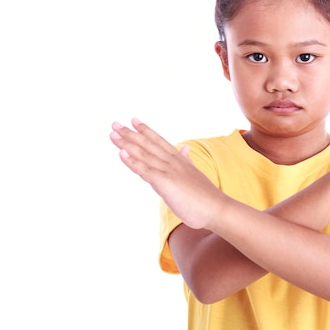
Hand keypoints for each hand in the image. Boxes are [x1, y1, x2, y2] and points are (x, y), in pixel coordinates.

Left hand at [109, 119, 225, 228]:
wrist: (217, 209)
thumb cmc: (205, 196)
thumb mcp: (194, 173)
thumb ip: (186, 160)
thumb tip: (184, 148)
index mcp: (179, 160)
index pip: (159, 141)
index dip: (146, 131)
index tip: (134, 120)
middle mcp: (173, 162)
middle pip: (148, 144)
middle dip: (130, 134)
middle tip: (114, 124)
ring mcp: (169, 171)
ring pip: (144, 154)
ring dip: (127, 143)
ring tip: (113, 133)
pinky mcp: (165, 183)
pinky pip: (145, 171)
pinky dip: (133, 161)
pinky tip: (121, 153)